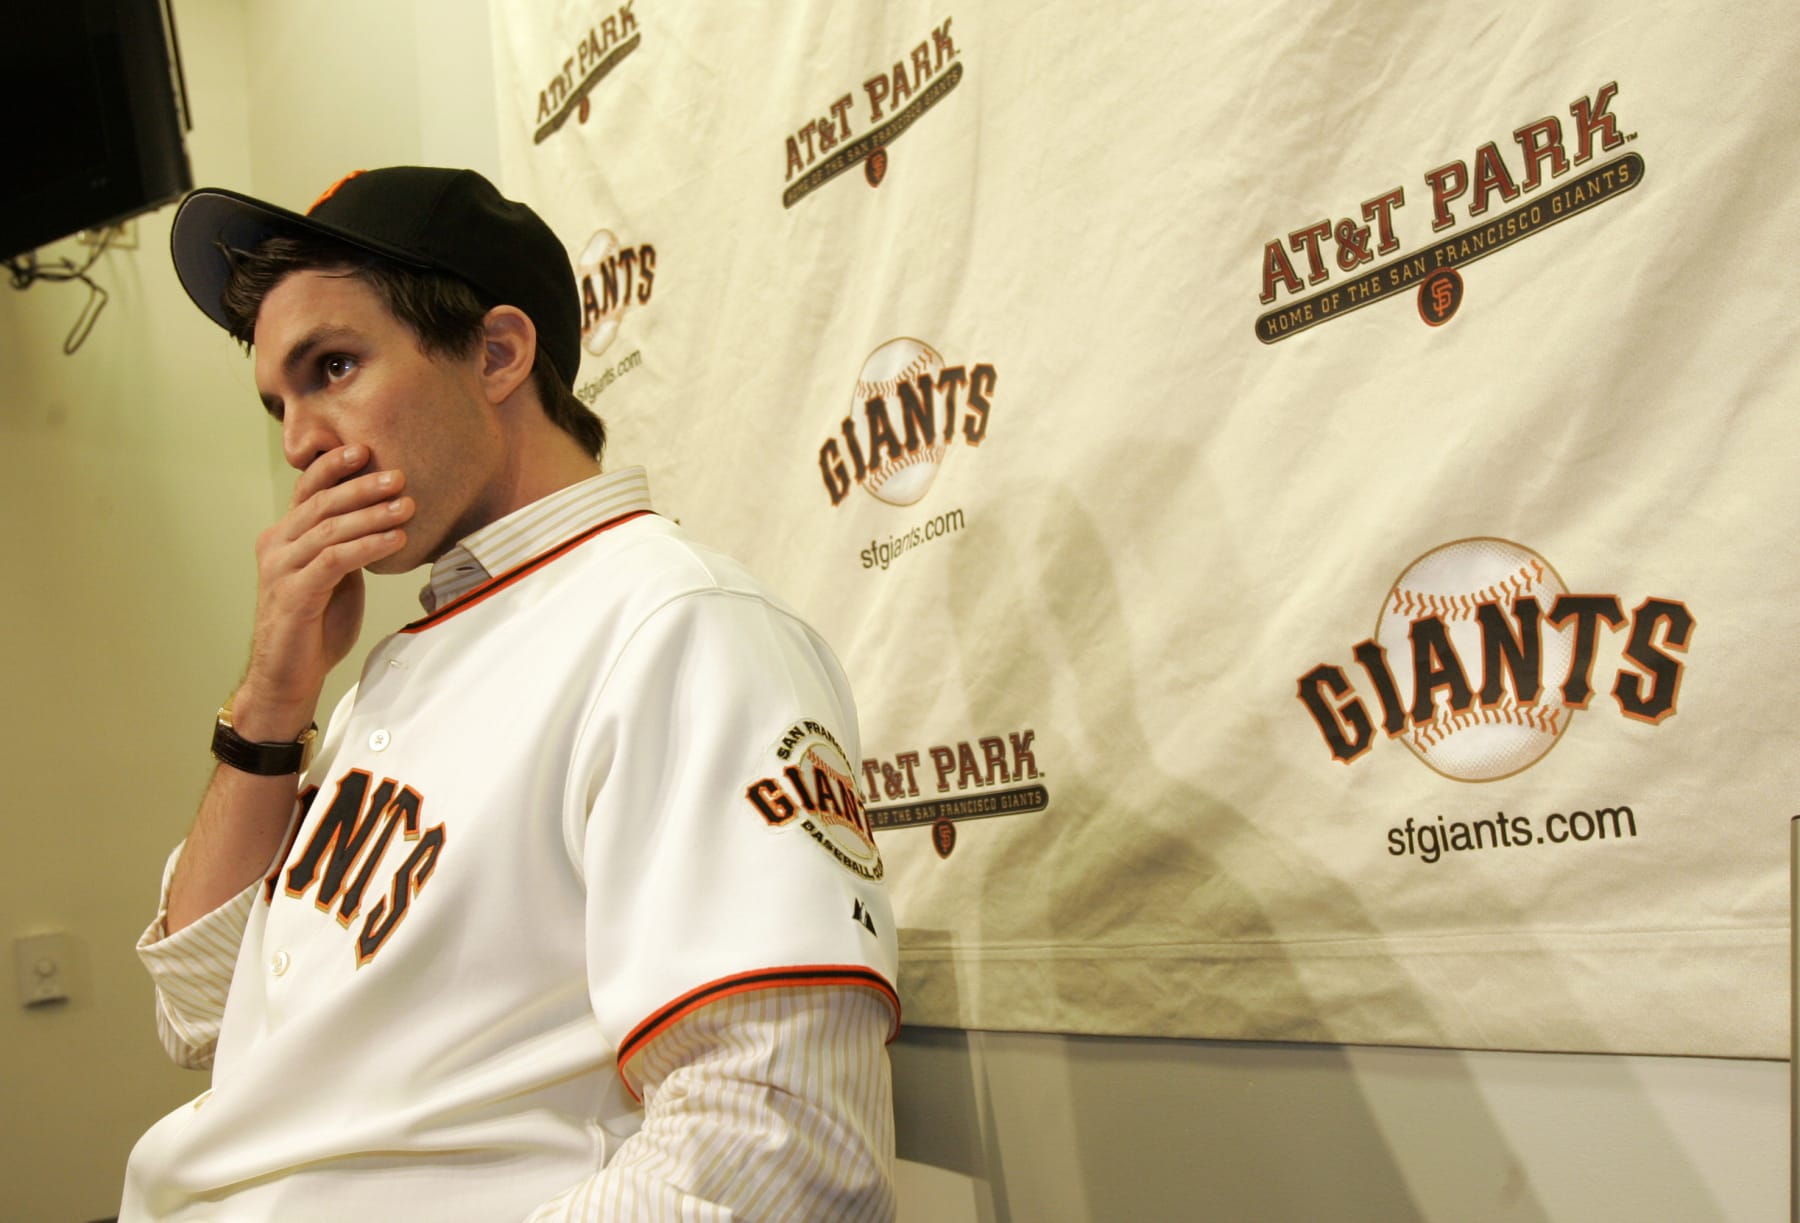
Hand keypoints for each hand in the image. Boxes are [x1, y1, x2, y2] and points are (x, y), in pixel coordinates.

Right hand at [232, 444, 413, 737]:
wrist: (290, 674)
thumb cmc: (316, 624)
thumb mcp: (334, 575)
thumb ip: (345, 545)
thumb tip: (380, 518)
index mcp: (284, 536)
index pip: (307, 490)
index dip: (333, 467)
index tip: (365, 450)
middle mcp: (276, 545)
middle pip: (321, 504)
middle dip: (362, 487)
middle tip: (399, 476)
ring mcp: (281, 569)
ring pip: (328, 529)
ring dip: (372, 515)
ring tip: (407, 507)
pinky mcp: (293, 594)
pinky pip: (333, 561)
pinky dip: (366, 547)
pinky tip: (394, 540)